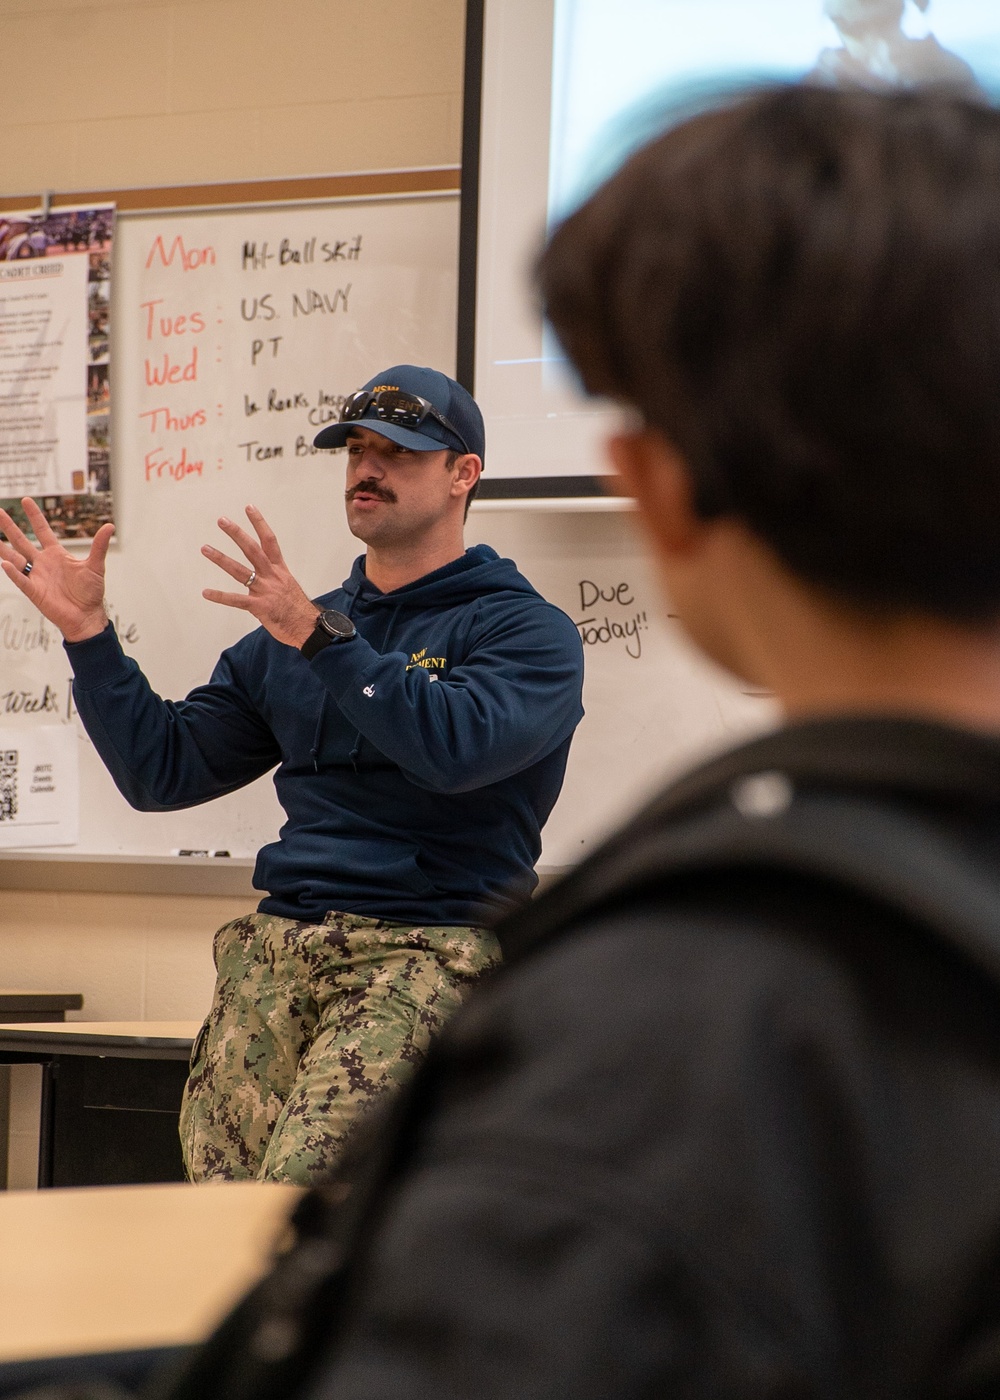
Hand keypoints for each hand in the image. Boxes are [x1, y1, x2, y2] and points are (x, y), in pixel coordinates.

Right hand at [0, 497, 112, 641]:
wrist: (87, 615)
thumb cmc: (91, 593)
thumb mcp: (95, 566)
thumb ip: (99, 546)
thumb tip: (110, 526)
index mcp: (56, 555)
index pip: (43, 531)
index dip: (35, 516)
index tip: (26, 500)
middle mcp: (43, 563)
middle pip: (22, 541)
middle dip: (10, 527)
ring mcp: (37, 576)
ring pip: (15, 558)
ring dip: (4, 548)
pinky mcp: (35, 591)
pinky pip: (21, 580)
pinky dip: (14, 572)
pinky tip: (6, 563)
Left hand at [202, 505, 319, 648]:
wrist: (309, 628)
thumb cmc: (299, 610)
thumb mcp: (289, 588)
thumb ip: (273, 581)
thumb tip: (260, 583)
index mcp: (280, 570)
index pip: (270, 541)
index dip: (259, 523)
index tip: (249, 508)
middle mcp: (272, 576)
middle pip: (252, 549)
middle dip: (236, 533)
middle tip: (222, 520)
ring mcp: (265, 591)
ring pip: (240, 571)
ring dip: (221, 558)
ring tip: (205, 548)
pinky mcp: (259, 607)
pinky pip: (236, 600)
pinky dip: (220, 596)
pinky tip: (206, 592)